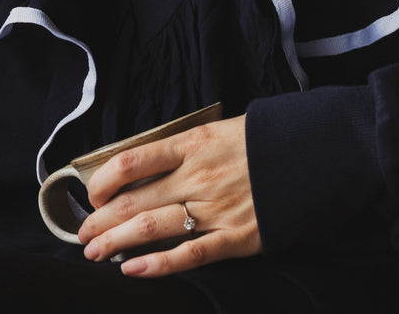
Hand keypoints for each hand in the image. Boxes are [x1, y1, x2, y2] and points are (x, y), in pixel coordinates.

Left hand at [78, 115, 260, 277]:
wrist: (315, 154)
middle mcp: (199, 176)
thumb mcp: (220, 129)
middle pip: (135, 200)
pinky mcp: (236, 237)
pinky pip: (189, 255)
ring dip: (116, 243)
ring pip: (152, 227)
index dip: (103, 179)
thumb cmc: (264, 141)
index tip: (91, 193)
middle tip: (83, 235)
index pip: (132, 160)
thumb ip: (185, 148)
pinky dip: (157, 265)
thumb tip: (144, 167)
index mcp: (194, 143)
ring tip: (95, 252)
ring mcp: (216, 208)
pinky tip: (132, 269)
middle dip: (101, 220)